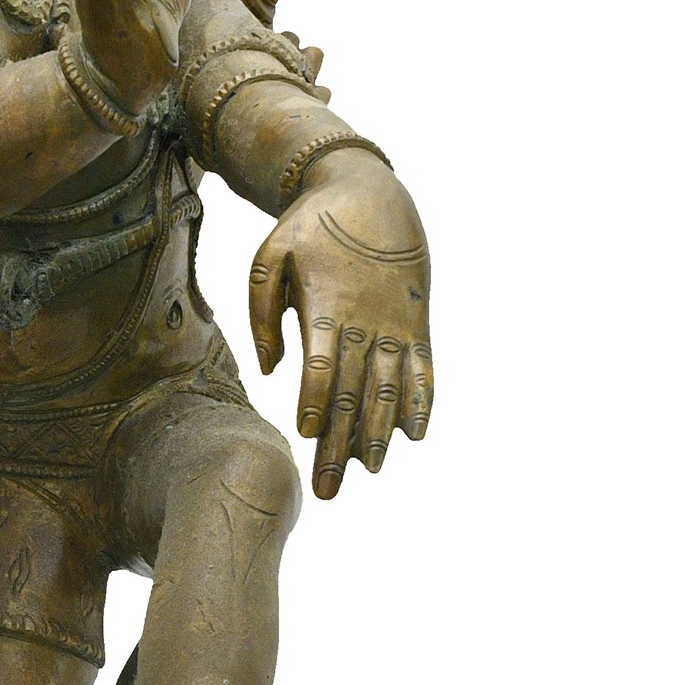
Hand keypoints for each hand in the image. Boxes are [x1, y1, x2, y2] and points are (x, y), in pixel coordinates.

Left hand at [249, 149, 431, 498]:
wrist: (372, 194)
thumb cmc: (311, 228)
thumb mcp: (270, 256)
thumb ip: (260, 311)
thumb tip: (270, 369)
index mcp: (326, 307)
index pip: (321, 366)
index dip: (315, 400)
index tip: (304, 433)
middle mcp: (365, 322)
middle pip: (352, 392)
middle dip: (339, 442)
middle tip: (326, 489)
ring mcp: (396, 326)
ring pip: (389, 389)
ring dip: (379, 433)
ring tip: (368, 471)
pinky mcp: (417, 325)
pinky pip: (424, 371)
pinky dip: (421, 403)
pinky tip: (414, 436)